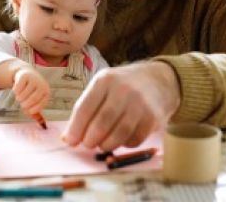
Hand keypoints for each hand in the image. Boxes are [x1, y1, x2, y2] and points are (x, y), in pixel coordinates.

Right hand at [12, 66, 49, 115]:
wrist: (27, 73)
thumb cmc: (32, 91)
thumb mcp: (36, 100)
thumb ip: (37, 112)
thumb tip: (41, 124)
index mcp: (46, 92)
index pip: (40, 105)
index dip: (32, 110)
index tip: (27, 111)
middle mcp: (42, 85)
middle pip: (31, 100)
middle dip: (24, 104)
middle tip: (22, 103)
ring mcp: (33, 79)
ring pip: (22, 95)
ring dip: (19, 98)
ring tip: (20, 96)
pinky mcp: (24, 76)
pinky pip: (17, 89)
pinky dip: (15, 91)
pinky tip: (17, 88)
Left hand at [62, 61, 180, 150]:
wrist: (158, 81)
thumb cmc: (122, 87)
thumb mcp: (102, 87)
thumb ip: (85, 109)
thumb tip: (67, 138)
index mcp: (105, 80)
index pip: (85, 108)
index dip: (75, 128)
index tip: (70, 141)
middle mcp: (123, 90)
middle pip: (102, 122)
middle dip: (90, 139)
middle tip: (87, 144)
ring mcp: (140, 103)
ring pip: (119, 134)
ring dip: (106, 145)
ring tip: (102, 144)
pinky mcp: (153, 117)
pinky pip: (135, 139)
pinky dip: (124, 145)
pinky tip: (121, 140)